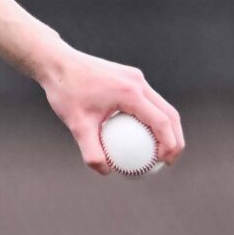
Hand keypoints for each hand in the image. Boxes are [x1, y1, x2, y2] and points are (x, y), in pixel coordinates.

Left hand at [39, 46, 184, 173]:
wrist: (57, 63)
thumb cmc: (66, 92)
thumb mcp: (76, 125)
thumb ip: (91, 150)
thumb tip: (106, 171)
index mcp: (131, 93)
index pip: (162, 121)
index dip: (169, 144)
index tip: (163, 163)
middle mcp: (138, 83)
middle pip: (170, 113)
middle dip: (175, 139)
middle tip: (167, 161)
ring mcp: (135, 78)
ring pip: (161, 106)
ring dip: (166, 128)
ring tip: (158, 151)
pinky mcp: (130, 77)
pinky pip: (147, 100)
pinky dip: (152, 118)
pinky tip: (139, 136)